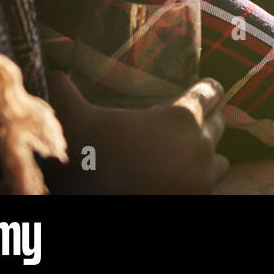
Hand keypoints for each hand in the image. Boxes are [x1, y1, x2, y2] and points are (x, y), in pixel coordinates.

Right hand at [46, 71, 229, 193]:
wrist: (93, 203)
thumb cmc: (89, 158)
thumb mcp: (76, 120)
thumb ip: (67, 92)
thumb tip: (53, 71)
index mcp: (181, 117)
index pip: (212, 92)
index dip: (208, 90)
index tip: (206, 89)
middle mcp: (200, 145)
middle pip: (218, 124)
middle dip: (206, 121)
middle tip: (191, 123)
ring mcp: (202, 176)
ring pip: (219, 158)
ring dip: (208, 153)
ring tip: (189, 153)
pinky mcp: (200, 199)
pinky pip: (211, 183)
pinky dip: (201, 179)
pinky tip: (182, 177)